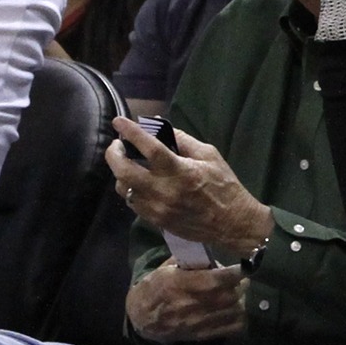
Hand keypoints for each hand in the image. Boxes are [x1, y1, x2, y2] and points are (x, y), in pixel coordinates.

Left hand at [108, 117, 269, 251]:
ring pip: (123, 188)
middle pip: (124, 171)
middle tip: (117, 145)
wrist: (232, 223)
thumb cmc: (224, 186)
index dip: (131, 132)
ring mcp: (157, 208)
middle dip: (113, 154)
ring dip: (120, 172)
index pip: (149, 148)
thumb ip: (183, 141)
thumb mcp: (210, 156)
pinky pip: (132, 202)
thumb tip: (160, 128)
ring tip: (127, 163)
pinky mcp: (156, 220)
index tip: (119, 121)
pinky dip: (130, 189)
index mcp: (180, 171)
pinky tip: (138, 182)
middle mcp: (164, 190)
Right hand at [126, 263, 248, 344]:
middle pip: (230, 295)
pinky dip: (241, 317)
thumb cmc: (155, 287)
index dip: (235, 272)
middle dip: (241, 284)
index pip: (215, 279)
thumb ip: (191, 262)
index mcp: (181, 284)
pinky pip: (232, 328)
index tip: (247, 264)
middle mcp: (192, 304)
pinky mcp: (203, 334)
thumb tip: (216, 257)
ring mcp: (198, 322)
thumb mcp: (167, 268)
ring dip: (242, 300)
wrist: (141, 318)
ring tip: (240, 292)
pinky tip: (237, 308)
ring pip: (234, 311)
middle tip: (242, 278)